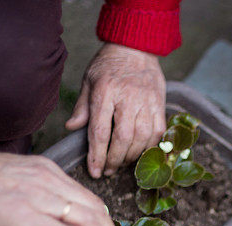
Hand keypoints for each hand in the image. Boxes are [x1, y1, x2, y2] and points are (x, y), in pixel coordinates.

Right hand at [0, 130, 119, 225]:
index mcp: (48, 171)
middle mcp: (50, 181)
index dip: (103, 222)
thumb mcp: (12, 179)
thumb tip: (45, 221)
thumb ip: (34, 194)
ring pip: (88, 223)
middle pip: (96, 210)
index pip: (89, 197)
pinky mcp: (26, 216)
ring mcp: (39, 197)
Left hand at [66, 43, 165, 177]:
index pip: (100, 130)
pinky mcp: (160, 105)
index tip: (94, 172)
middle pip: (122, 138)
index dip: (97, 155)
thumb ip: (82, 106)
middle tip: (107, 171)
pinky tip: (140, 153)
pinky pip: (157, 133)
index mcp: (105, 92)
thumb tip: (71, 128)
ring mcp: (147, 102)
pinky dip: (149, 147)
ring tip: (121, 164)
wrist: (136, 47)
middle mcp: (128, 98)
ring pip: (141, 138)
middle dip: (114, 160)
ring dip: (131, 157)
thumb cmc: (109, 66)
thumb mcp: (89, 81)